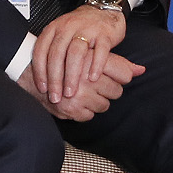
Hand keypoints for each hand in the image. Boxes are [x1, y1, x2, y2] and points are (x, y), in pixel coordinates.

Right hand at [19, 52, 143, 121]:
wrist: (31, 72)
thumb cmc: (64, 61)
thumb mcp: (91, 55)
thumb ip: (119, 63)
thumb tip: (141, 70)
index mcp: (92, 60)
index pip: (124, 74)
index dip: (119, 76)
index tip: (110, 75)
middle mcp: (86, 78)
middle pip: (116, 91)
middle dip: (108, 88)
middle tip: (96, 84)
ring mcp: (78, 96)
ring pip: (105, 105)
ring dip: (98, 100)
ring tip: (86, 92)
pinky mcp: (70, 110)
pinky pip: (90, 116)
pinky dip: (86, 111)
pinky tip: (78, 101)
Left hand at [32, 6, 128, 102]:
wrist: (104, 10)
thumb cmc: (80, 27)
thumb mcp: (61, 34)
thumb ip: (51, 51)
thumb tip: (41, 79)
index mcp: (54, 28)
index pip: (41, 51)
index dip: (40, 72)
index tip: (43, 88)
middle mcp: (68, 27)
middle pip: (57, 54)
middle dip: (55, 79)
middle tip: (56, 96)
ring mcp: (87, 29)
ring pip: (76, 54)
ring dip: (72, 76)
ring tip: (71, 92)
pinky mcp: (104, 33)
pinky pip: (100, 51)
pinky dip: (96, 66)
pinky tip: (93, 79)